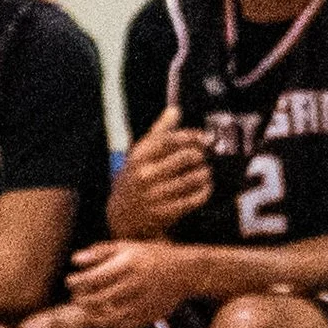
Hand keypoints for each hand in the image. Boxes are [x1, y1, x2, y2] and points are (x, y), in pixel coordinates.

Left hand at [67, 239, 201, 327]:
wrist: (186, 272)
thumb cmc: (152, 255)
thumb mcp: (128, 246)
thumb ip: (101, 252)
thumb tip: (74, 260)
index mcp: (129, 264)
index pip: (93, 278)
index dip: (76, 282)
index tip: (70, 281)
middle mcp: (135, 284)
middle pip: (97, 299)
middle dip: (81, 299)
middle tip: (76, 296)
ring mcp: (142, 303)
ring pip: (107, 317)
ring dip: (92, 314)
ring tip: (86, 308)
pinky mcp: (148, 317)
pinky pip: (121, 325)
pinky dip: (108, 322)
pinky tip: (103, 315)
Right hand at [111, 107, 212, 240]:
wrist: (121, 218)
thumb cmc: (135, 178)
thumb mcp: (140, 154)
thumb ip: (158, 132)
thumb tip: (175, 110)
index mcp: (139, 157)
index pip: (170, 140)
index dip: (191, 136)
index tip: (204, 137)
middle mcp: (146, 175)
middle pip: (185, 158)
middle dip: (200, 155)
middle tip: (206, 156)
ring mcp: (155, 195)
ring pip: (192, 179)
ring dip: (204, 173)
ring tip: (206, 171)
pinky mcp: (164, 214)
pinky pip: (192, 200)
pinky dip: (203, 192)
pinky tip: (205, 187)